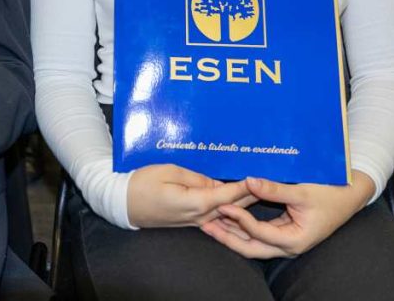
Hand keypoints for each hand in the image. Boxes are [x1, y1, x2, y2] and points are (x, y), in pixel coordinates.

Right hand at [126, 164, 256, 227]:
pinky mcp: (192, 220)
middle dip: (253, 193)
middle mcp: (200, 216)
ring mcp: (197, 221)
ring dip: (244, 200)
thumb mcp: (169, 172)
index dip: (248, 184)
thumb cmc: (142, 184)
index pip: (230, 193)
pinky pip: (218, 214)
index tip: (264, 174)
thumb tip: (217, 182)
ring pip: (228, 211)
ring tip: (260, 186)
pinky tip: (238, 198)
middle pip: (234, 205)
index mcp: (196, 202)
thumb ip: (197, 177)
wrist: (123, 204)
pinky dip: (231, 205)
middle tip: (270, 179)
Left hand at [200, 170, 375, 257]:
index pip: (260, 233)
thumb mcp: (303, 191)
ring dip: (231, 234)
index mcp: (295, 240)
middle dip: (227, 237)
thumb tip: (249, 181)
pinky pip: (258, 234)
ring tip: (208, 222)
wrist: (350, 196)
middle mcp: (288, 245)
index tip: (223, 206)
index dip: (240, 220)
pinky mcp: (283, 232)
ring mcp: (285, 240)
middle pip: (251, 248)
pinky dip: (242, 227)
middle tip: (205, 225)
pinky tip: (227, 216)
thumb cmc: (330, 194)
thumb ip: (275, 189)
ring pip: (253, 244)